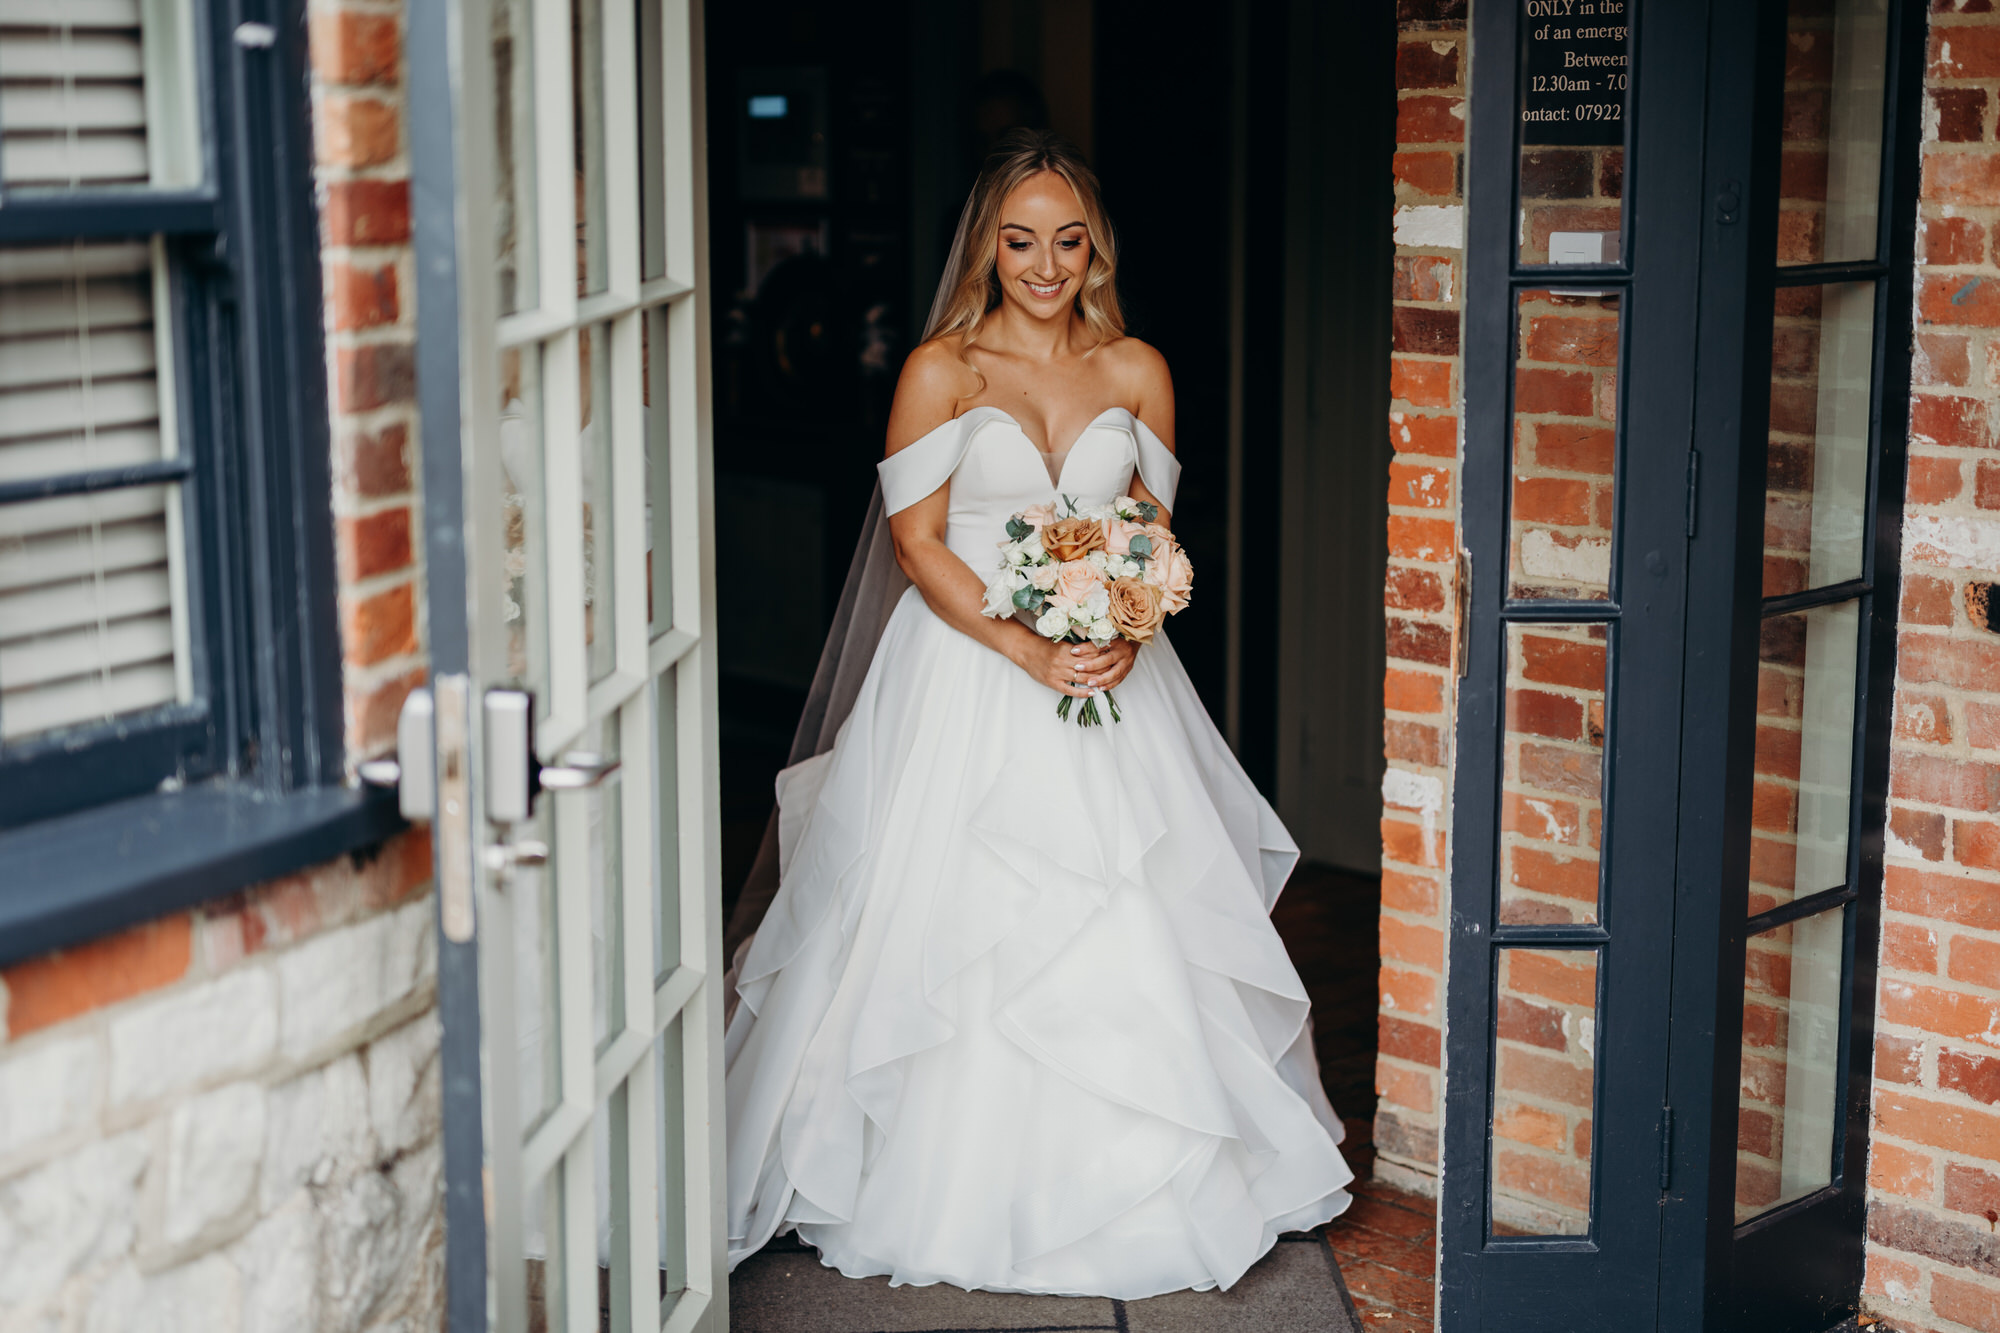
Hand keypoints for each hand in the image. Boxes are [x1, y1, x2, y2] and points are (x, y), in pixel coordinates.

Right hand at [1016, 636, 1136, 695]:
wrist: (1026, 651)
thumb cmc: (1044, 645)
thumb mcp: (1061, 642)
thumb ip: (1076, 647)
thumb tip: (1096, 649)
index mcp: (1066, 649)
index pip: (1089, 653)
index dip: (1102, 656)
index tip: (1112, 657)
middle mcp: (1062, 661)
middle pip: (1088, 667)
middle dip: (1102, 669)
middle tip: (1114, 670)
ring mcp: (1057, 673)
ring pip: (1082, 678)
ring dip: (1095, 681)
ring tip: (1106, 682)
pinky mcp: (1052, 683)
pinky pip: (1070, 690)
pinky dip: (1083, 693)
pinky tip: (1092, 692)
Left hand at [1070, 637, 1137, 691]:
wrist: (1134, 640)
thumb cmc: (1117, 637)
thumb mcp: (1107, 635)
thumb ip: (1094, 640)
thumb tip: (1076, 645)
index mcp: (1116, 640)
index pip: (1100, 644)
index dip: (1086, 648)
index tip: (1074, 650)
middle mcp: (1123, 651)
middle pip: (1107, 659)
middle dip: (1092, 665)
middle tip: (1078, 667)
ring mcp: (1127, 662)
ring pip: (1114, 672)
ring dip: (1101, 679)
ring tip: (1089, 683)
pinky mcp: (1128, 670)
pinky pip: (1119, 679)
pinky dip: (1110, 685)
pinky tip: (1100, 688)